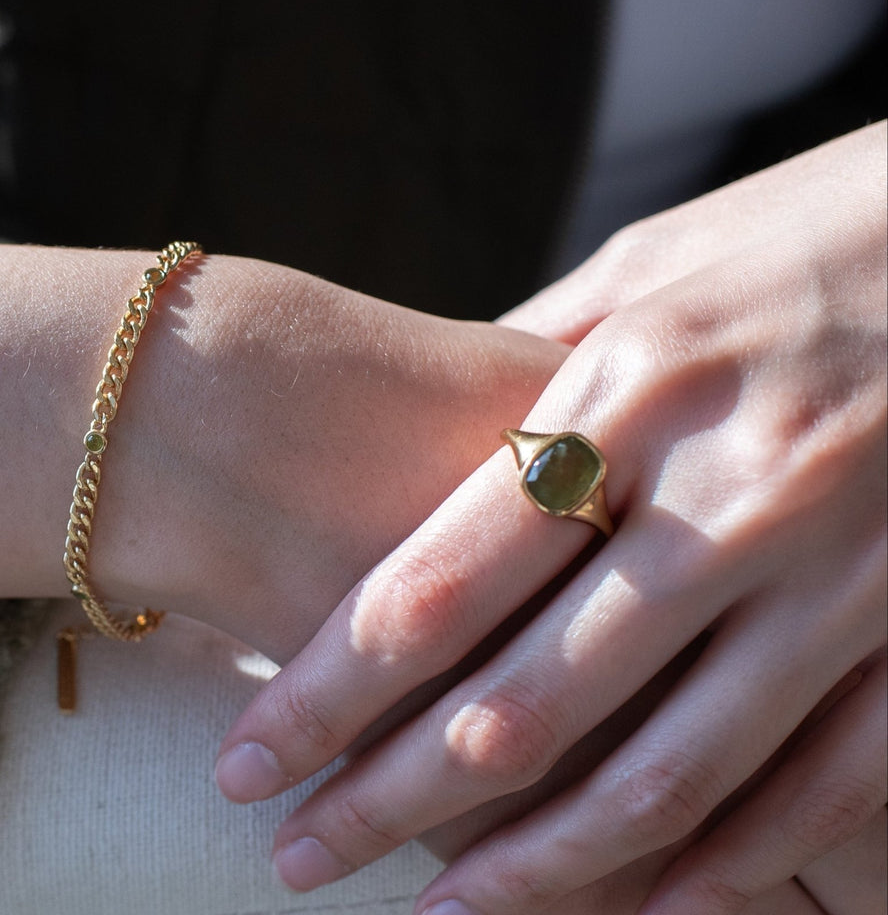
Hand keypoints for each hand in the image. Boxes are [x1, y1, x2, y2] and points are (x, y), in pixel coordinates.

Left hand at [214, 123, 886, 913]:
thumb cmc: (809, 233)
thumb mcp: (657, 265)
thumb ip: (546, 356)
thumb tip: (452, 433)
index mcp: (637, 385)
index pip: (444, 574)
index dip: (331, 685)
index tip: (251, 754)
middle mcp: (730, 490)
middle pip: (527, 695)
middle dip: (394, 795)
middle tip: (299, 852)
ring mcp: (842, 572)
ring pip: (664, 771)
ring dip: (537, 866)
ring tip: (438, 914)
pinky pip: (821, 788)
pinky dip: (725, 869)